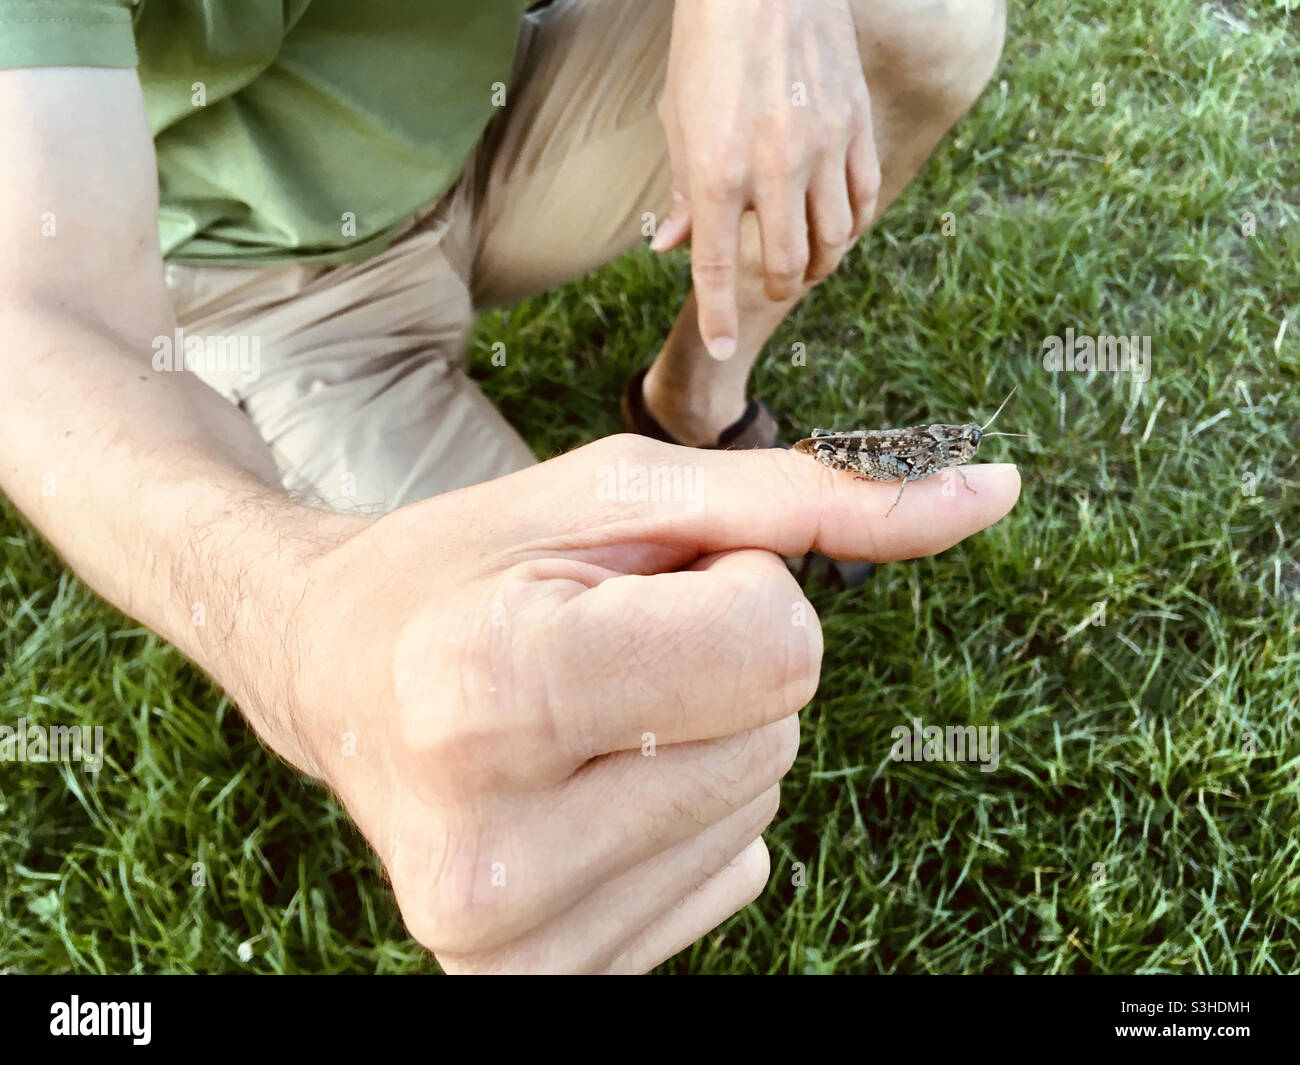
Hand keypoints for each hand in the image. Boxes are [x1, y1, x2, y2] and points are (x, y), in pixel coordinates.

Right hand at [282, 437, 1018, 972]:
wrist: (333, 674)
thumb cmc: (474, 565)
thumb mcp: (626, 496)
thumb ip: (817, 496)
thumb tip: (992, 495)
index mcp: (492, 690)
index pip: (780, 649)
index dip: (735, 589)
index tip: (634, 585)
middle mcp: (492, 846)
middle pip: (779, 734)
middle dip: (716, 664)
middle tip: (594, 648)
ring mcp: (511, 940)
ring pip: (762, 806)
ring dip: (701, 736)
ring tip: (582, 709)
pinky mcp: (535, 984)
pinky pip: (736, 877)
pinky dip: (686, 814)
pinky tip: (583, 783)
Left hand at [653, 0, 879, 357]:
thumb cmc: (707, 44)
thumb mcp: (677, 117)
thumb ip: (682, 191)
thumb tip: (672, 250)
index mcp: (717, 170)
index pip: (716, 268)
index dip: (718, 317)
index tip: (721, 349)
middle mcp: (774, 167)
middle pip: (788, 265)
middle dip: (778, 290)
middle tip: (772, 288)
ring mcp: (822, 146)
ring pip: (835, 240)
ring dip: (820, 265)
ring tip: (807, 263)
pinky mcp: (855, 124)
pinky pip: (865, 197)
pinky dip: (853, 226)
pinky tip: (839, 226)